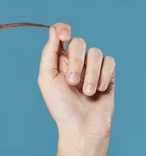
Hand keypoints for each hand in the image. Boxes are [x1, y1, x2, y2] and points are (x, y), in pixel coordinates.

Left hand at [37, 22, 115, 142]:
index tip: (64, 36)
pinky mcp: (108, 75)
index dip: (63, 29)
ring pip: (95, 53)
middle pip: (78, 42)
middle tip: (72, 82)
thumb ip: (49, 53)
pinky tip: (99, 90)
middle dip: (75, 62)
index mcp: (57, 60)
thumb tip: (53, 30)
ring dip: (91, 73)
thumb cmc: (61, 106)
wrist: (82, 127)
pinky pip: (109, 62)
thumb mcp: (47, 78)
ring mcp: (92, 67)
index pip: (60, 33)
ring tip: (87, 92)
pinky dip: (104, 76)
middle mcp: (74, 60)